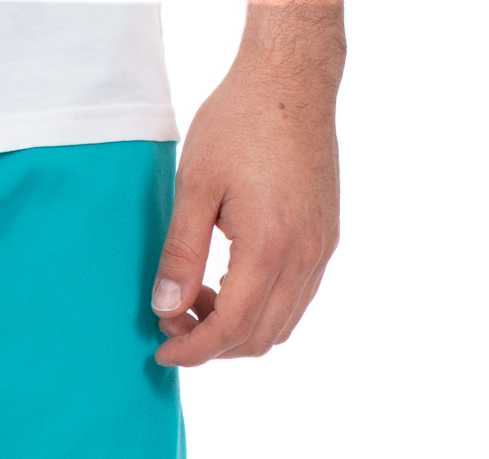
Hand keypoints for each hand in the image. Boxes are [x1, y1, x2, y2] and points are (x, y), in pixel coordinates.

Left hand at [152, 6, 343, 366]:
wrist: (292, 78)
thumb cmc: (239, 122)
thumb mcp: (194, 186)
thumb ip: (180, 254)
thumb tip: (165, 310)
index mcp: (270, 246)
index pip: (231, 328)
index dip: (194, 350)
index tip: (162, 350)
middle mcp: (304, 255)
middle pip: (258, 338)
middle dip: (211, 345)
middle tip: (172, 322)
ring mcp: (321, 248)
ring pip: (280, 326)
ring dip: (236, 329)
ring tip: (197, 302)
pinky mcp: (325, 238)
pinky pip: (295, 299)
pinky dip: (259, 310)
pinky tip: (227, 285)